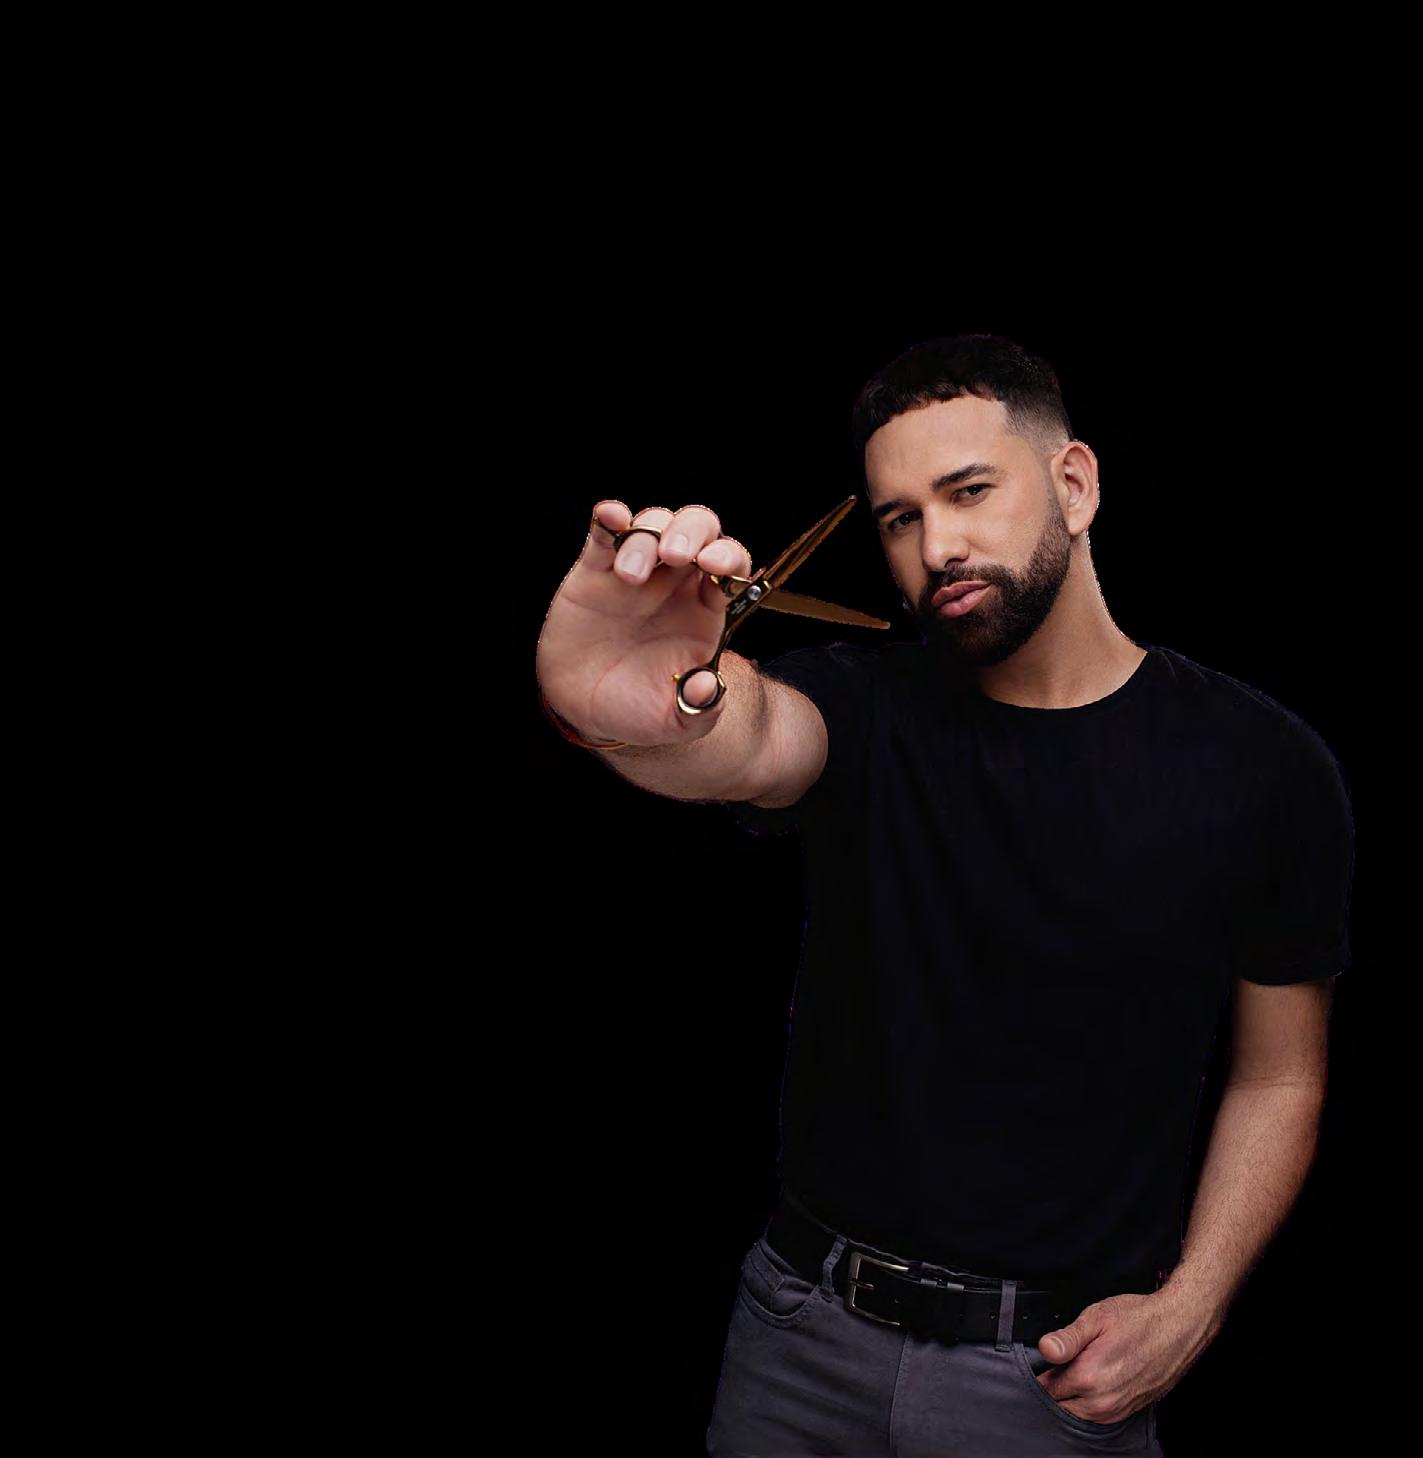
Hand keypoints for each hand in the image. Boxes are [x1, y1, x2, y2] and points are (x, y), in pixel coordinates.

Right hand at [536, 500, 753, 747]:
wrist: (587, 709)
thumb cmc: (639, 708)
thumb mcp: (677, 721)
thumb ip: (700, 708)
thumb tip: (708, 686)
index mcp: (704, 607)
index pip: (729, 566)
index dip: (728, 557)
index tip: (716, 566)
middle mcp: (675, 581)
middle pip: (698, 530)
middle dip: (692, 532)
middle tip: (675, 555)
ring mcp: (637, 569)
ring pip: (653, 525)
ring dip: (647, 537)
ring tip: (629, 575)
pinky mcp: (596, 569)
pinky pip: (605, 533)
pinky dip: (609, 518)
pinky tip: (610, 517)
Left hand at [1032, 1290, 1219, 1423]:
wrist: (1178, 1328)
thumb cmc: (1139, 1319)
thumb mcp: (1096, 1317)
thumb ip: (1067, 1338)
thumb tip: (1044, 1348)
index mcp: (1088, 1377)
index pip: (1045, 1387)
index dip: (1041, 1371)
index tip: (1044, 1360)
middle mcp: (1101, 1401)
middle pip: (1059, 1402)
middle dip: (1055, 1384)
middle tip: (1064, 1360)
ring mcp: (1115, 1410)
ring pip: (1076, 1411)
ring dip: (1072, 1394)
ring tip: (1081, 1366)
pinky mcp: (1126, 1412)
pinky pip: (1095, 1415)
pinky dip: (1089, 1401)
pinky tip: (1096, 1377)